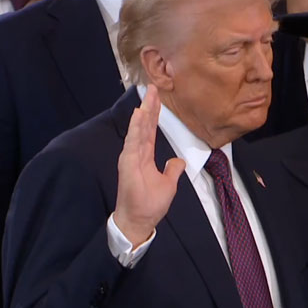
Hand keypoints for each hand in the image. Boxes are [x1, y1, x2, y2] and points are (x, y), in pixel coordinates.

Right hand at [114, 84, 185, 246]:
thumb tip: (178, 161)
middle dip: (149, 106)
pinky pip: (133, 141)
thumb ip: (172, 170)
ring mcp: (131, 157)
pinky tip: (139, 114)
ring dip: (143, 111)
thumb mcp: (168, 184)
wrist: (139, 221)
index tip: (156, 98)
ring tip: (148, 95)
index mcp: (145, 156)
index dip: (153, 114)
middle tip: (153, 87)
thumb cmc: (149, 205)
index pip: (150, 130)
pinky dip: (136, 127)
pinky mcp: (128, 163)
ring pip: (138, 129)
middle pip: (144, 125)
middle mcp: (137, 153)